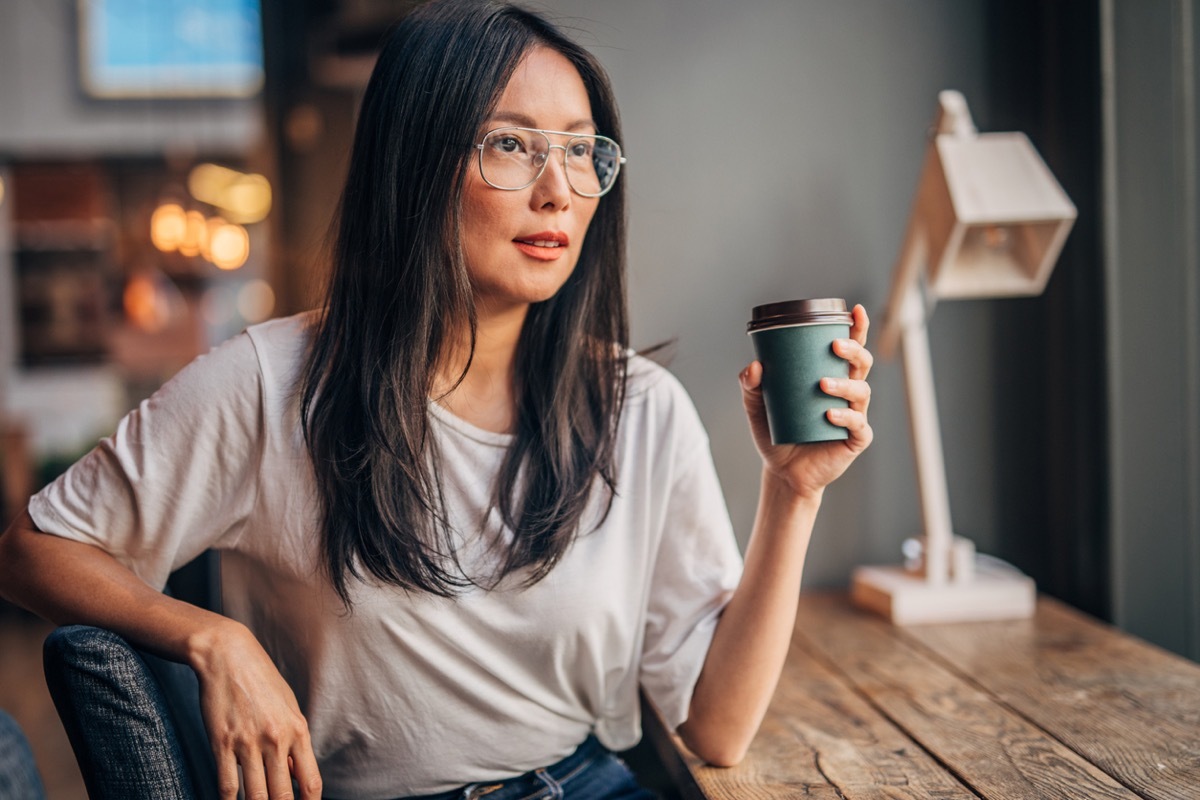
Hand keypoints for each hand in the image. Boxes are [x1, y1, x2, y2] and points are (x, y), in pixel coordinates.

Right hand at [191, 621, 322, 799]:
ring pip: (255, 796)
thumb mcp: (288, 707)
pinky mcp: (222, 743)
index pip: (310, 782)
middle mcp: (276, 739)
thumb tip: (295, 777)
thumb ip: (294, 743)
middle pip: (282, 796)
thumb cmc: (262, 681)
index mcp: (298, 730)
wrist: (228, 656)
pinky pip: (227, 785)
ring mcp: (247, 743)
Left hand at [739, 303, 873, 500]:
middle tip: (834, 346)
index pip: (849, 348)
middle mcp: (847, 392)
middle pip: (862, 363)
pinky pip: (858, 425)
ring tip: (823, 384)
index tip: (854, 311)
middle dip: (854, 350)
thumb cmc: (776, 432)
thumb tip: (754, 366)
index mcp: (831, 376)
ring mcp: (853, 415)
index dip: (857, 329)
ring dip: (845, 384)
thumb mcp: (757, 407)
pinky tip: (829, 414)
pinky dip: (845, 416)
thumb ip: (750, 386)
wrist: (782, 472)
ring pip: (862, 391)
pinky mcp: (854, 439)